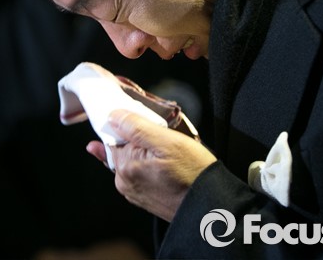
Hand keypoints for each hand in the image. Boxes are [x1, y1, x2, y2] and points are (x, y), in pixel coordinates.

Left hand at [86, 110, 216, 221]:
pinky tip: (162, 163)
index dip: (127, 124)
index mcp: (125, 165)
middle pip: (121, 148)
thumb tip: (113, 116)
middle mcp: (124, 181)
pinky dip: (146, 165)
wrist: (209, 205)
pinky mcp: (143, 198)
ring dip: (142, 152)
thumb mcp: (168, 141)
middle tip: (161, 137)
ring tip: (166, 153)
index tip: (144, 122)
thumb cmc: (193, 173)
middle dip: (136, 139)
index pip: (112, 135)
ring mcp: (133, 191)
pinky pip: (138, 173)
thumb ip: (136, 127)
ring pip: (131, 160)